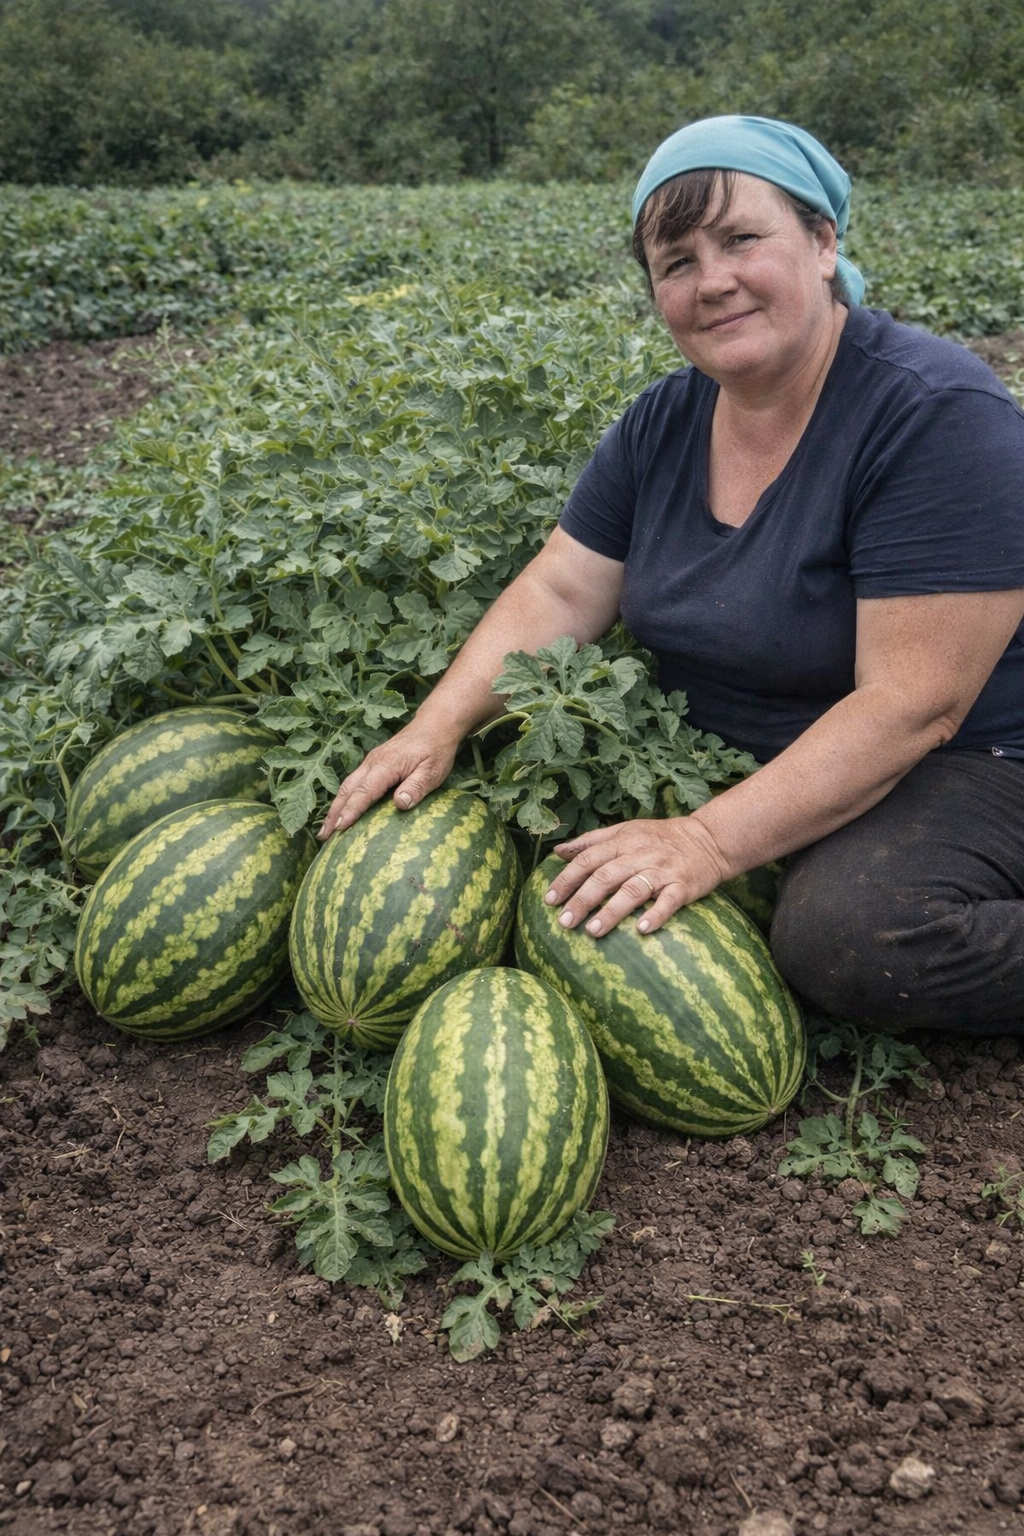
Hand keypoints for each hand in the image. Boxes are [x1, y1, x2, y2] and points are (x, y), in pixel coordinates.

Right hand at [318, 721, 457, 838]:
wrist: (434, 726)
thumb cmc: (435, 750)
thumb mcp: (432, 771)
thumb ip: (416, 787)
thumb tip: (399, 804)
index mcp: (386, 765)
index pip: (364, 791)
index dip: (351, 811)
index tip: (339, 828)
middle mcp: (373, 762)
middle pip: (348, 789)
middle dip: (334, 813)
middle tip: (324, 836)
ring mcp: (371, 762)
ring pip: (347, 785)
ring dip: (335, 807)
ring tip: (327, 829)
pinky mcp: (373, 764)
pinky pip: (353, 782)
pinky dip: (344, 798)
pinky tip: (341, 810)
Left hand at [544, 816, 730, 935]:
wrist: (708, 839)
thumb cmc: (660, 838)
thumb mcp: (625, 831)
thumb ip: (591, 841)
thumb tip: (558, 851)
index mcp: (622, 841)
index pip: (588, 859)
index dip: (567, 879)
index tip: (549, 900)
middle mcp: (639, 854)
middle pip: (605, 877)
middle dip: (582, 900)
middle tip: (564, 923)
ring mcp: (662, 870)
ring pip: (632, 890)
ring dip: (611, 912)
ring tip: (592, 931)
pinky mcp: (683, 885)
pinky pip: (668, 901)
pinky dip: (656, 914)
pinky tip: (642, 930)